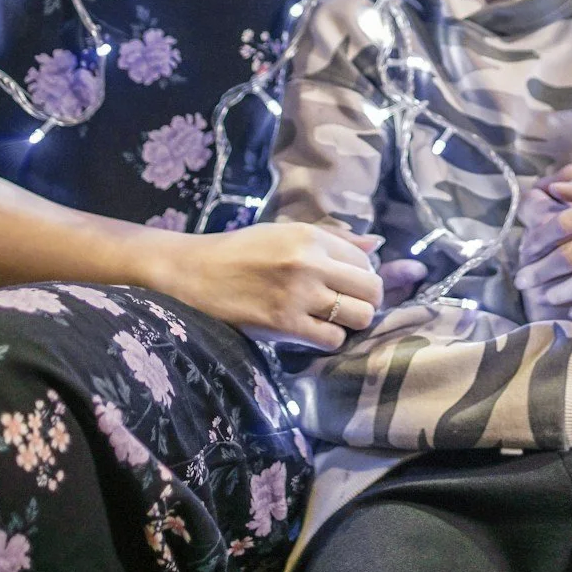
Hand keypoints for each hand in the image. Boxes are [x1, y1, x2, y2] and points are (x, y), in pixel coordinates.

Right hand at [152, 221, 384, 350]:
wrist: (194, 273)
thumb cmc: (241, 251)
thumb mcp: (285, 233)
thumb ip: (333, 239)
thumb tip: (376, 245)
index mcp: (310, 236)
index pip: (365, 260)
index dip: (362, 275)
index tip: (347, 283)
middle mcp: (309, 262)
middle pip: (371, 288)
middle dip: (367, 299)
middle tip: (349, 304)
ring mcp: (298, 295)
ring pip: (359, 316)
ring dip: (352, 321)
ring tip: (333, 318)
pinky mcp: (284, 324)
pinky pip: (332, 339)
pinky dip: (330, 339)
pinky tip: (313, 331)